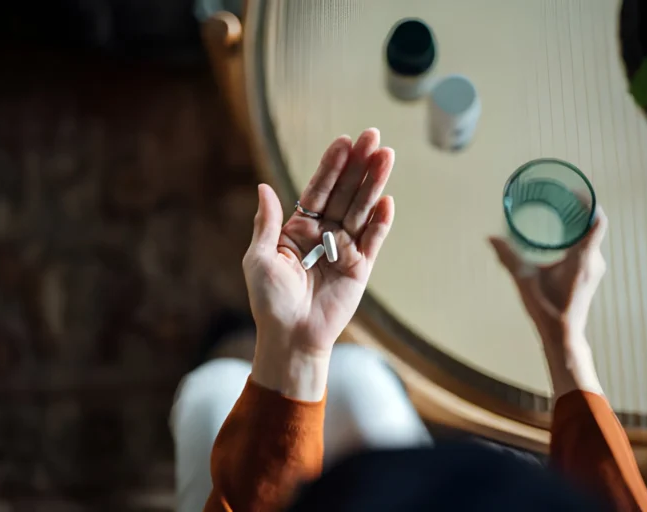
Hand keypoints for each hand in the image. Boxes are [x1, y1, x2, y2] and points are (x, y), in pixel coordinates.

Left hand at [243, 129, 394, 398]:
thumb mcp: (258, 258)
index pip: (318, 189)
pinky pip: (373, 240)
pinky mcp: (360, 268)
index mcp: (298, 229)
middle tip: (374, 137)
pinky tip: (387, 200)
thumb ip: (267, 222)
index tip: (344, 141)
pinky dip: (380, 221)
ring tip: (386, 156)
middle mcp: (323, 234)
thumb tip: (264, 187)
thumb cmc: (270, 301)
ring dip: (374, 184)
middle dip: (359, 165)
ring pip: (361, 209)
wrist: (290, 336)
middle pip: (344, 192)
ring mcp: (344, 249)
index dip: (331, 166)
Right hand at [488, 206, 607, 346]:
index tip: (574, 191)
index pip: (596, 221)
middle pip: (592, 225)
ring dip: (577, 223)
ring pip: (590, 236)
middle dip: (578, 209)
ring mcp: (594, 268)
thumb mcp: (524, 281)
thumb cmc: (547, 310)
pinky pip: (587, 247)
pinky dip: (576, 236)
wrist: (563, 336)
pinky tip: (559, 236)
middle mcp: (593, 261)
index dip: (589, 202)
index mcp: (583, 258)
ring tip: (557, 212)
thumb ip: (508, 258)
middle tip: (559, 197)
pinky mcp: (589, 275)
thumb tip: (491, 238)